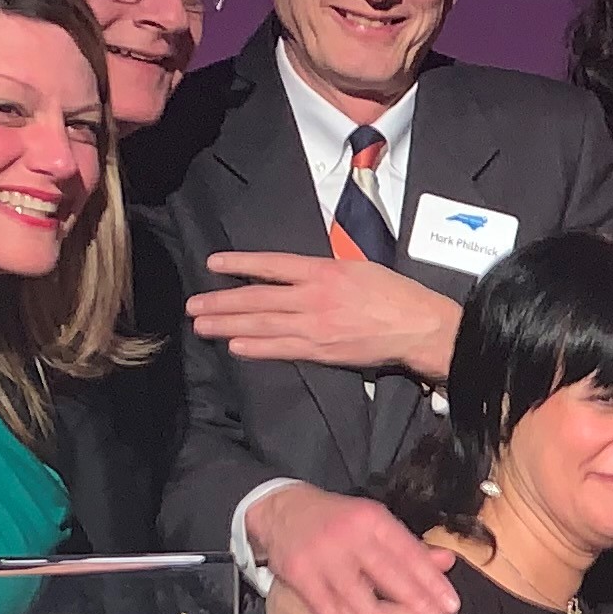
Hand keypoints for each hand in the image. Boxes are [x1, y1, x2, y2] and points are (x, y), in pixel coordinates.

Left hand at [192, 249, 463, 378]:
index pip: (271, 265)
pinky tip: (235, 346)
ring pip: (262, 323)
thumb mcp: (359, 268)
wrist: (419, 326)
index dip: (240, 263)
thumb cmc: (396, 295)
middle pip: (257, 297)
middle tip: (193, 305)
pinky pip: (281, 348)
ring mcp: (315, 325)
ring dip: (228, 324)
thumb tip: (300, 275)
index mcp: (322, 271)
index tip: (213, 264)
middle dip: (221, 301)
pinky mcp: (322, 350)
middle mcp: (312, 296)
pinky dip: (256, 347)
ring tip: (201, 325)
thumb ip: (326, 272)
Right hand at [252, 487, 454, 613]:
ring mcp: (323, 555)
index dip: (432, 581)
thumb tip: (449, 561)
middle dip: (413, 600)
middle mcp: (350, 536)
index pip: (409, 552)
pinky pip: (320, 603)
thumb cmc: (339, 523)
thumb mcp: (374, 525)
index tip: (451, 607)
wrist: (284, 510)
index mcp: (374, 521)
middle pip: (386, 571)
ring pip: (353, 591)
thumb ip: (410, 547)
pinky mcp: (299, 573)